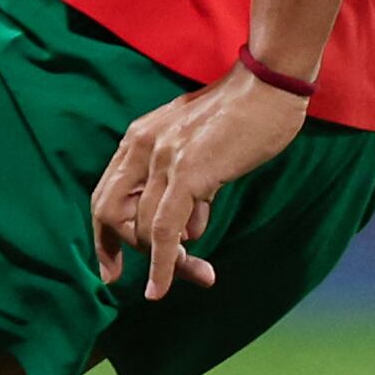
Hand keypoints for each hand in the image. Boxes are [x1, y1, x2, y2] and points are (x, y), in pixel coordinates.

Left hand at [90, 67, 306, 301]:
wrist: (269, 86)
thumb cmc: (244, 116)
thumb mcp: (200, 147)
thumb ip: (185, 182)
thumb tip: (189, 228)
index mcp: (139, 138)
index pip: (104, 195)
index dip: (105, 237)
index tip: (111, 270)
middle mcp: (141, 146)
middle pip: (110, 214)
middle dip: (125, 251)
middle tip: (152, 277)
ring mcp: (162, 159)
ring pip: (140, 229)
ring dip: (164, 261)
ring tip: (200, 271)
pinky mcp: (188, 173)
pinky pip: (163, 232)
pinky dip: (161, 267)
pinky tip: (160, 288)